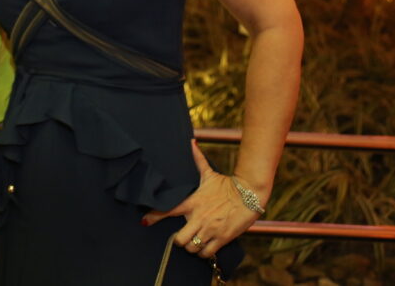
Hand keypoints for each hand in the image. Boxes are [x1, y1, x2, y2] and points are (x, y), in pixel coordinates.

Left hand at [142, 140, 260, 258]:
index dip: (153, 216)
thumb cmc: (228, 185)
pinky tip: (205, 248)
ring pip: (192, 248)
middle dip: (178, 241)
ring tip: (195, 243)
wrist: (250, 194)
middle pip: (178, 239)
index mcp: (192, 202)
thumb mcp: (209, 174)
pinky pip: (207, 253)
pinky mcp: (222, 237)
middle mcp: (198, 217)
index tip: (145, 221)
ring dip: (192, 248)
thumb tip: (192, 142)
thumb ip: (197, 159)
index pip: (167, 210)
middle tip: (182, 238)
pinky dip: (204, 254)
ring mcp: (210, 229)